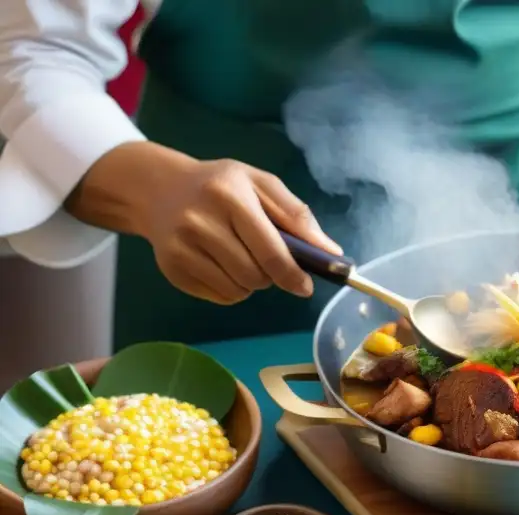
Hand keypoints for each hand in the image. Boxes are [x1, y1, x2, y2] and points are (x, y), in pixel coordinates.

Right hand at [69, 142, 342, 303]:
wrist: (159, 188)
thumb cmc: (221, 185)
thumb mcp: (261, 185)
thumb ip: (297, 216)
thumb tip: (331, 253)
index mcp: (229, 197)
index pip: (270, 251)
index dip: (293, 275)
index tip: (305, 286)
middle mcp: (200, 222)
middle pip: (254, 276)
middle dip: (270, 276)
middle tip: (265, 259)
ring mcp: (181, 248)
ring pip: (237, 291)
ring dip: (250, 284)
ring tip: (241, 257)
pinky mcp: (171, 269)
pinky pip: (219, 297)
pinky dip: (230, 289)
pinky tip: (221, 264)